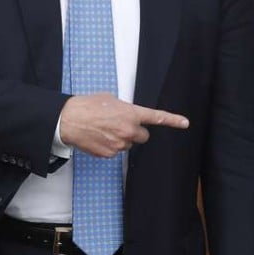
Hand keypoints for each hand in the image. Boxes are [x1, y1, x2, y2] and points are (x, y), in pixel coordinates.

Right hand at [58, 93, 188, 156]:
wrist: (68, 120)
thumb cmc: (87, 106)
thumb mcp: (110, 99)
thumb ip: (124, 107)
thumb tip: (126, 113)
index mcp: (131, 114)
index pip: (156, 117)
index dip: (173, 120)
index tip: (185, 123)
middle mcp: (129, 130)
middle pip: (143, 136)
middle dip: (135, 132)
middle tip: (120, 125)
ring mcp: (120, 144)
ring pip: (128, 144)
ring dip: (122, 138)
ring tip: (105, 129)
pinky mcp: (109, 154)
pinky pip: (116, 151)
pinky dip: (110, 146)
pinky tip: (99, 137)